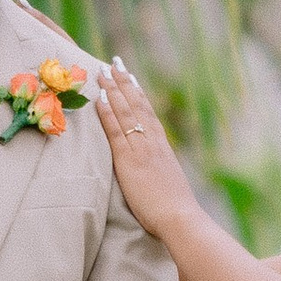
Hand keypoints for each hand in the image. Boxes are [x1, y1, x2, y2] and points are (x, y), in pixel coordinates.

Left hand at [92, 60, 196, 244]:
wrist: (180, 218)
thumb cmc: (176, 210)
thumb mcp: (169, 183)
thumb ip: (159, 171)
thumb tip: (154, 169)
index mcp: (162, 147)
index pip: (148, 113)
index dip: (137, 93)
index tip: (130, 77)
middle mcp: (153, 142)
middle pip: (136, 105)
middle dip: (124, 82)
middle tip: (114, 62)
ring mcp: (141, 149)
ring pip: (126, 111)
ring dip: (113, 89)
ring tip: (103, 71)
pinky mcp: (129, 160)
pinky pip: (116, 130)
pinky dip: (107, 112)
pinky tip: (100, 98)